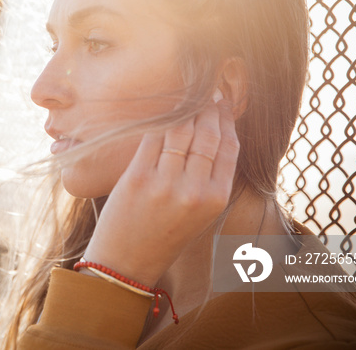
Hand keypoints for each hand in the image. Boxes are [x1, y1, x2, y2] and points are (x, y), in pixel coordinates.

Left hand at [82, 98, 239, 286]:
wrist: (126, 262)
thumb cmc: (163, 235)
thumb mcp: (199, 214)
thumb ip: (209, 179)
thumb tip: (214, 134)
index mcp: (216, 199)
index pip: (229, 147)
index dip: (226, 120)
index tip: (223, 104)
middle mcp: (195, 190)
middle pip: (207, 134)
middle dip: (208, 108)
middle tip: (207, 93)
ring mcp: (165, 183)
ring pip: (181, 130)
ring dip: (186, 109)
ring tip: (188, 96)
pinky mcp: (138, 177)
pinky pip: (153, 137)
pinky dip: (159, 120)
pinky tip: (163, 109)